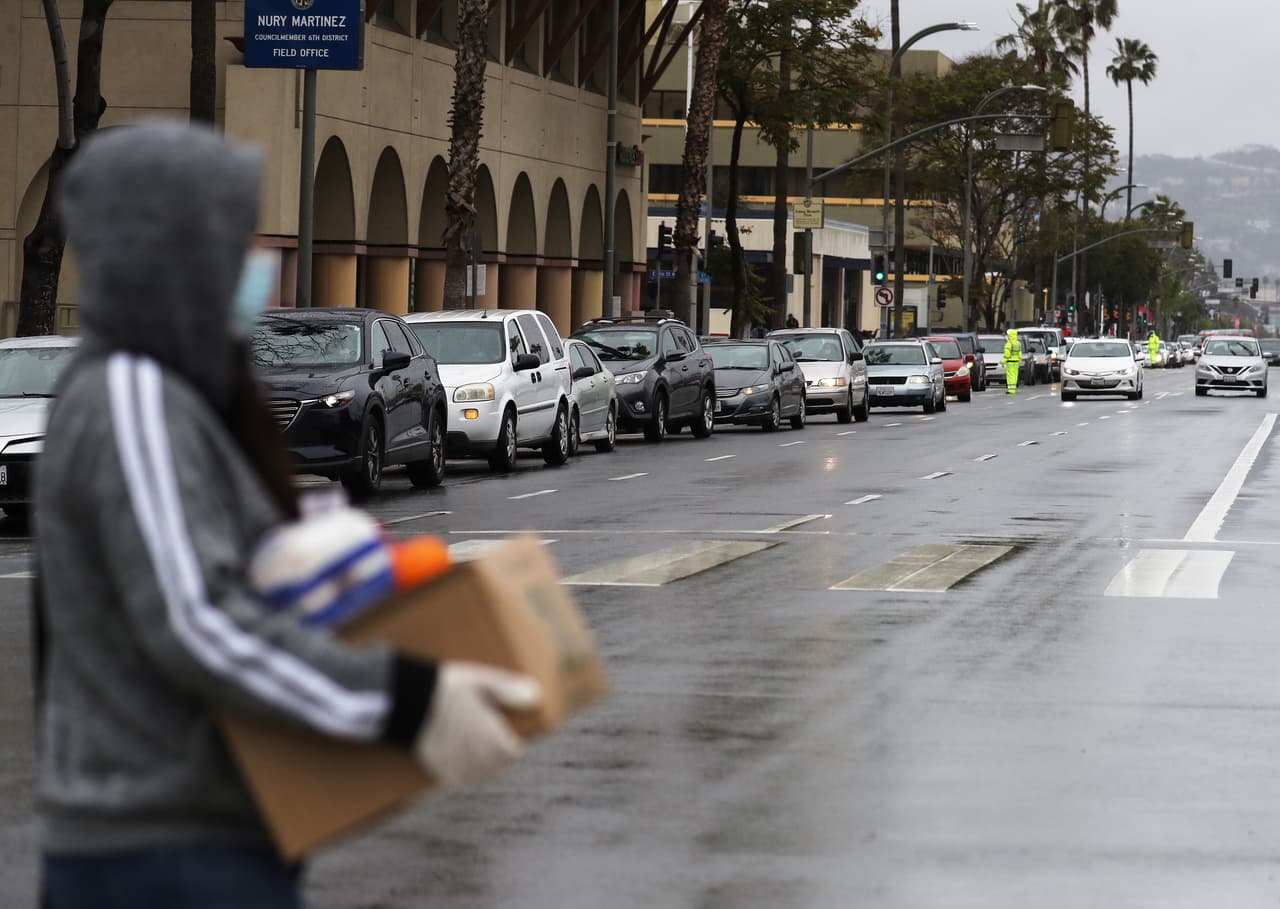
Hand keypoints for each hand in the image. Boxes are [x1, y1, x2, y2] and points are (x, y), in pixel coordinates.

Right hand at [414, 663, 540, 787]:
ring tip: (471, 741)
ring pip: (479, 773)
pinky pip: (459, 777)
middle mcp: (479, 763)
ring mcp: (459, 771)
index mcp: (495, 743)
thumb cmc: (448, 690)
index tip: (506, 731)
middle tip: (487, 733)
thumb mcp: (482, 682)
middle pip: (497, 766)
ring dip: (479, 762)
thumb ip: (510, 691)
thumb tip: (536, 697)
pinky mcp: (441, 774)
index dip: (511, 743)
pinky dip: (461, 767)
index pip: (513, 754)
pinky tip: (456, 750)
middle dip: (496, 753)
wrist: (407, 703)